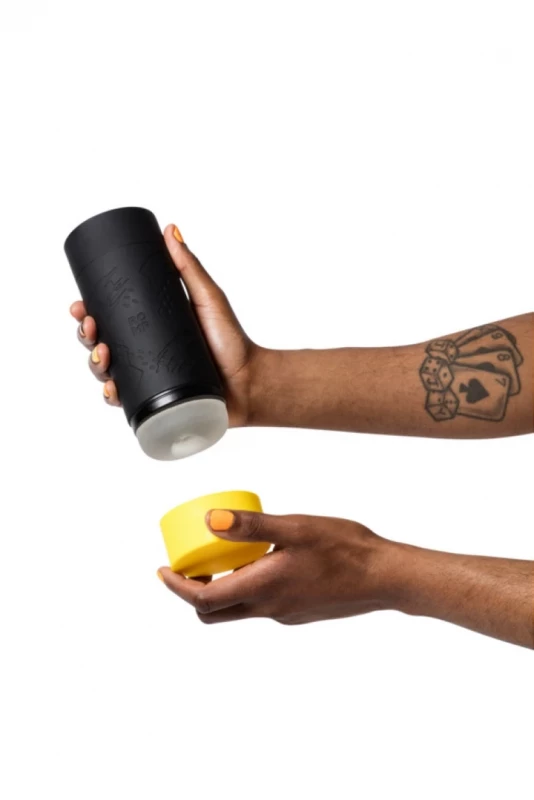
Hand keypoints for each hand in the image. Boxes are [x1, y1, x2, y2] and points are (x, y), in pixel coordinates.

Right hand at [69, 225, 261, 426]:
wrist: (250, 381)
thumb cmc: (232, 341)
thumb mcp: (208, 298)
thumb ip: (189, 267)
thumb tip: (170, 229)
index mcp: (150, 326)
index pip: (110, 318)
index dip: (89, 312)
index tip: (81, 305)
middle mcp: (144, 352)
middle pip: (101, 344)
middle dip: (87, 337)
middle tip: (91, 328)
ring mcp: (148, 377)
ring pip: (107, 373)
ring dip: (95, 365)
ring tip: (102, 356)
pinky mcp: (155, 401)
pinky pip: (126, 401)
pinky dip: (113, 396)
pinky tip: (112, 389)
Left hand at [157, 511, 393, 624]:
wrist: (385, 577)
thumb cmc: (345, 549)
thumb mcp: (295, 527)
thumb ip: (251, 526)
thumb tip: (209, 520)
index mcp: (262, 588)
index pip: (202, 600)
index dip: (176, 587)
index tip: (163, 570)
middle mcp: (269, 608)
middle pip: (215, 614)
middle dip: (193, 593)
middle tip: (191, 565)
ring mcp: (285, 614)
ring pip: (239, 610)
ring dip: (222, 590)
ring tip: (226, 557)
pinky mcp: (299, 612)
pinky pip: (262, 605)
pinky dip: (248, 588)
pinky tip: (265, 561)